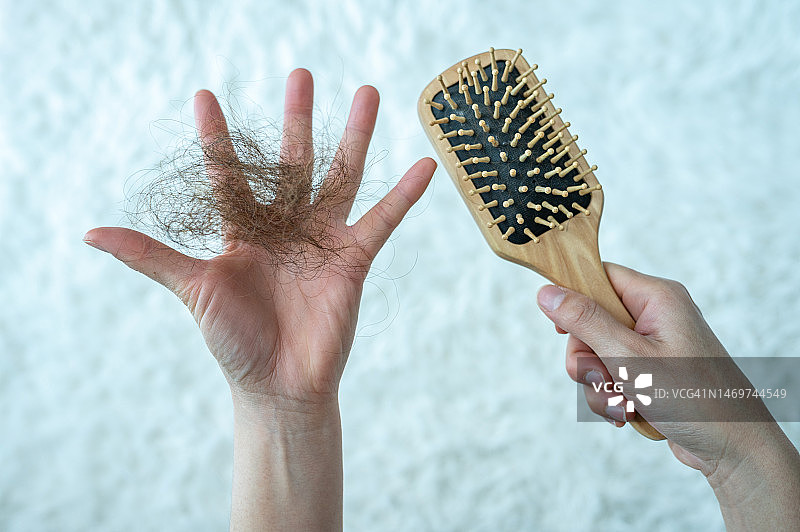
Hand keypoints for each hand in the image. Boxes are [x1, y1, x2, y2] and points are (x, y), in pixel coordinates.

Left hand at [84, 69, 435, 408]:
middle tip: (301, 74)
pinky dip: (404, 194)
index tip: (205, 96)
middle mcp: (284, 228)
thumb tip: (89, 233)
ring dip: (355, 136)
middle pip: (293, 162)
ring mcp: (322, 240)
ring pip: (341, 177)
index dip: (216, 137)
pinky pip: (382, 220)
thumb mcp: (191, 290)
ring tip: (368, 92)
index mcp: (243, 231)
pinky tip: (425, 164)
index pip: (228, 173)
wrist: (278, 384)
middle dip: (296, 118)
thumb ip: (150, 257)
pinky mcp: (354, 259)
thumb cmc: (232, 341)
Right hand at [537, 263, 799, 529]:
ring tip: (622, 404)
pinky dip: (612, 397)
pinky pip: (611, 376)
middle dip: (587, 357)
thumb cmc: (692, 397)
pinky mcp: (650, 373)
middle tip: (600, 378)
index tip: (557, 326)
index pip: (600, 276)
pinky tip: (628, 414)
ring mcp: (653, 346)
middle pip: (591, 321)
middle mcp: (655, 316)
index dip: (573, 297)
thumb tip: (546, 292)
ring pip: (597, 354)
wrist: (733, 449)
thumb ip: (584, 321)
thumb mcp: (628, 356)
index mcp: (657, 297)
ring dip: (599, 384)